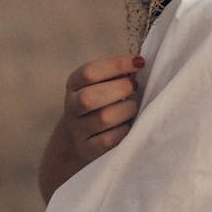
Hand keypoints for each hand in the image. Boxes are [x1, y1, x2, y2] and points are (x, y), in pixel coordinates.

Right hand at [38, 55, 143, 200]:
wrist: (74, 140)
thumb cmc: (98, 104)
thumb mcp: (98, 85)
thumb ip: (115, 74)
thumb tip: (138, 64)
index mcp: (74, 84)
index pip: (90, 72)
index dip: (117, 65)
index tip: (139, 62)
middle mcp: (72, 106)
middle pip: (89, 98)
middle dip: (119, 89)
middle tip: (134, 87)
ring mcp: (78, 130)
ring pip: (103, 119)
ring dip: (126, 110)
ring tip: (132, 107)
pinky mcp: (88, 150)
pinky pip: (109, 140)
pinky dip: (124, 130)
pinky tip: (128, 125)